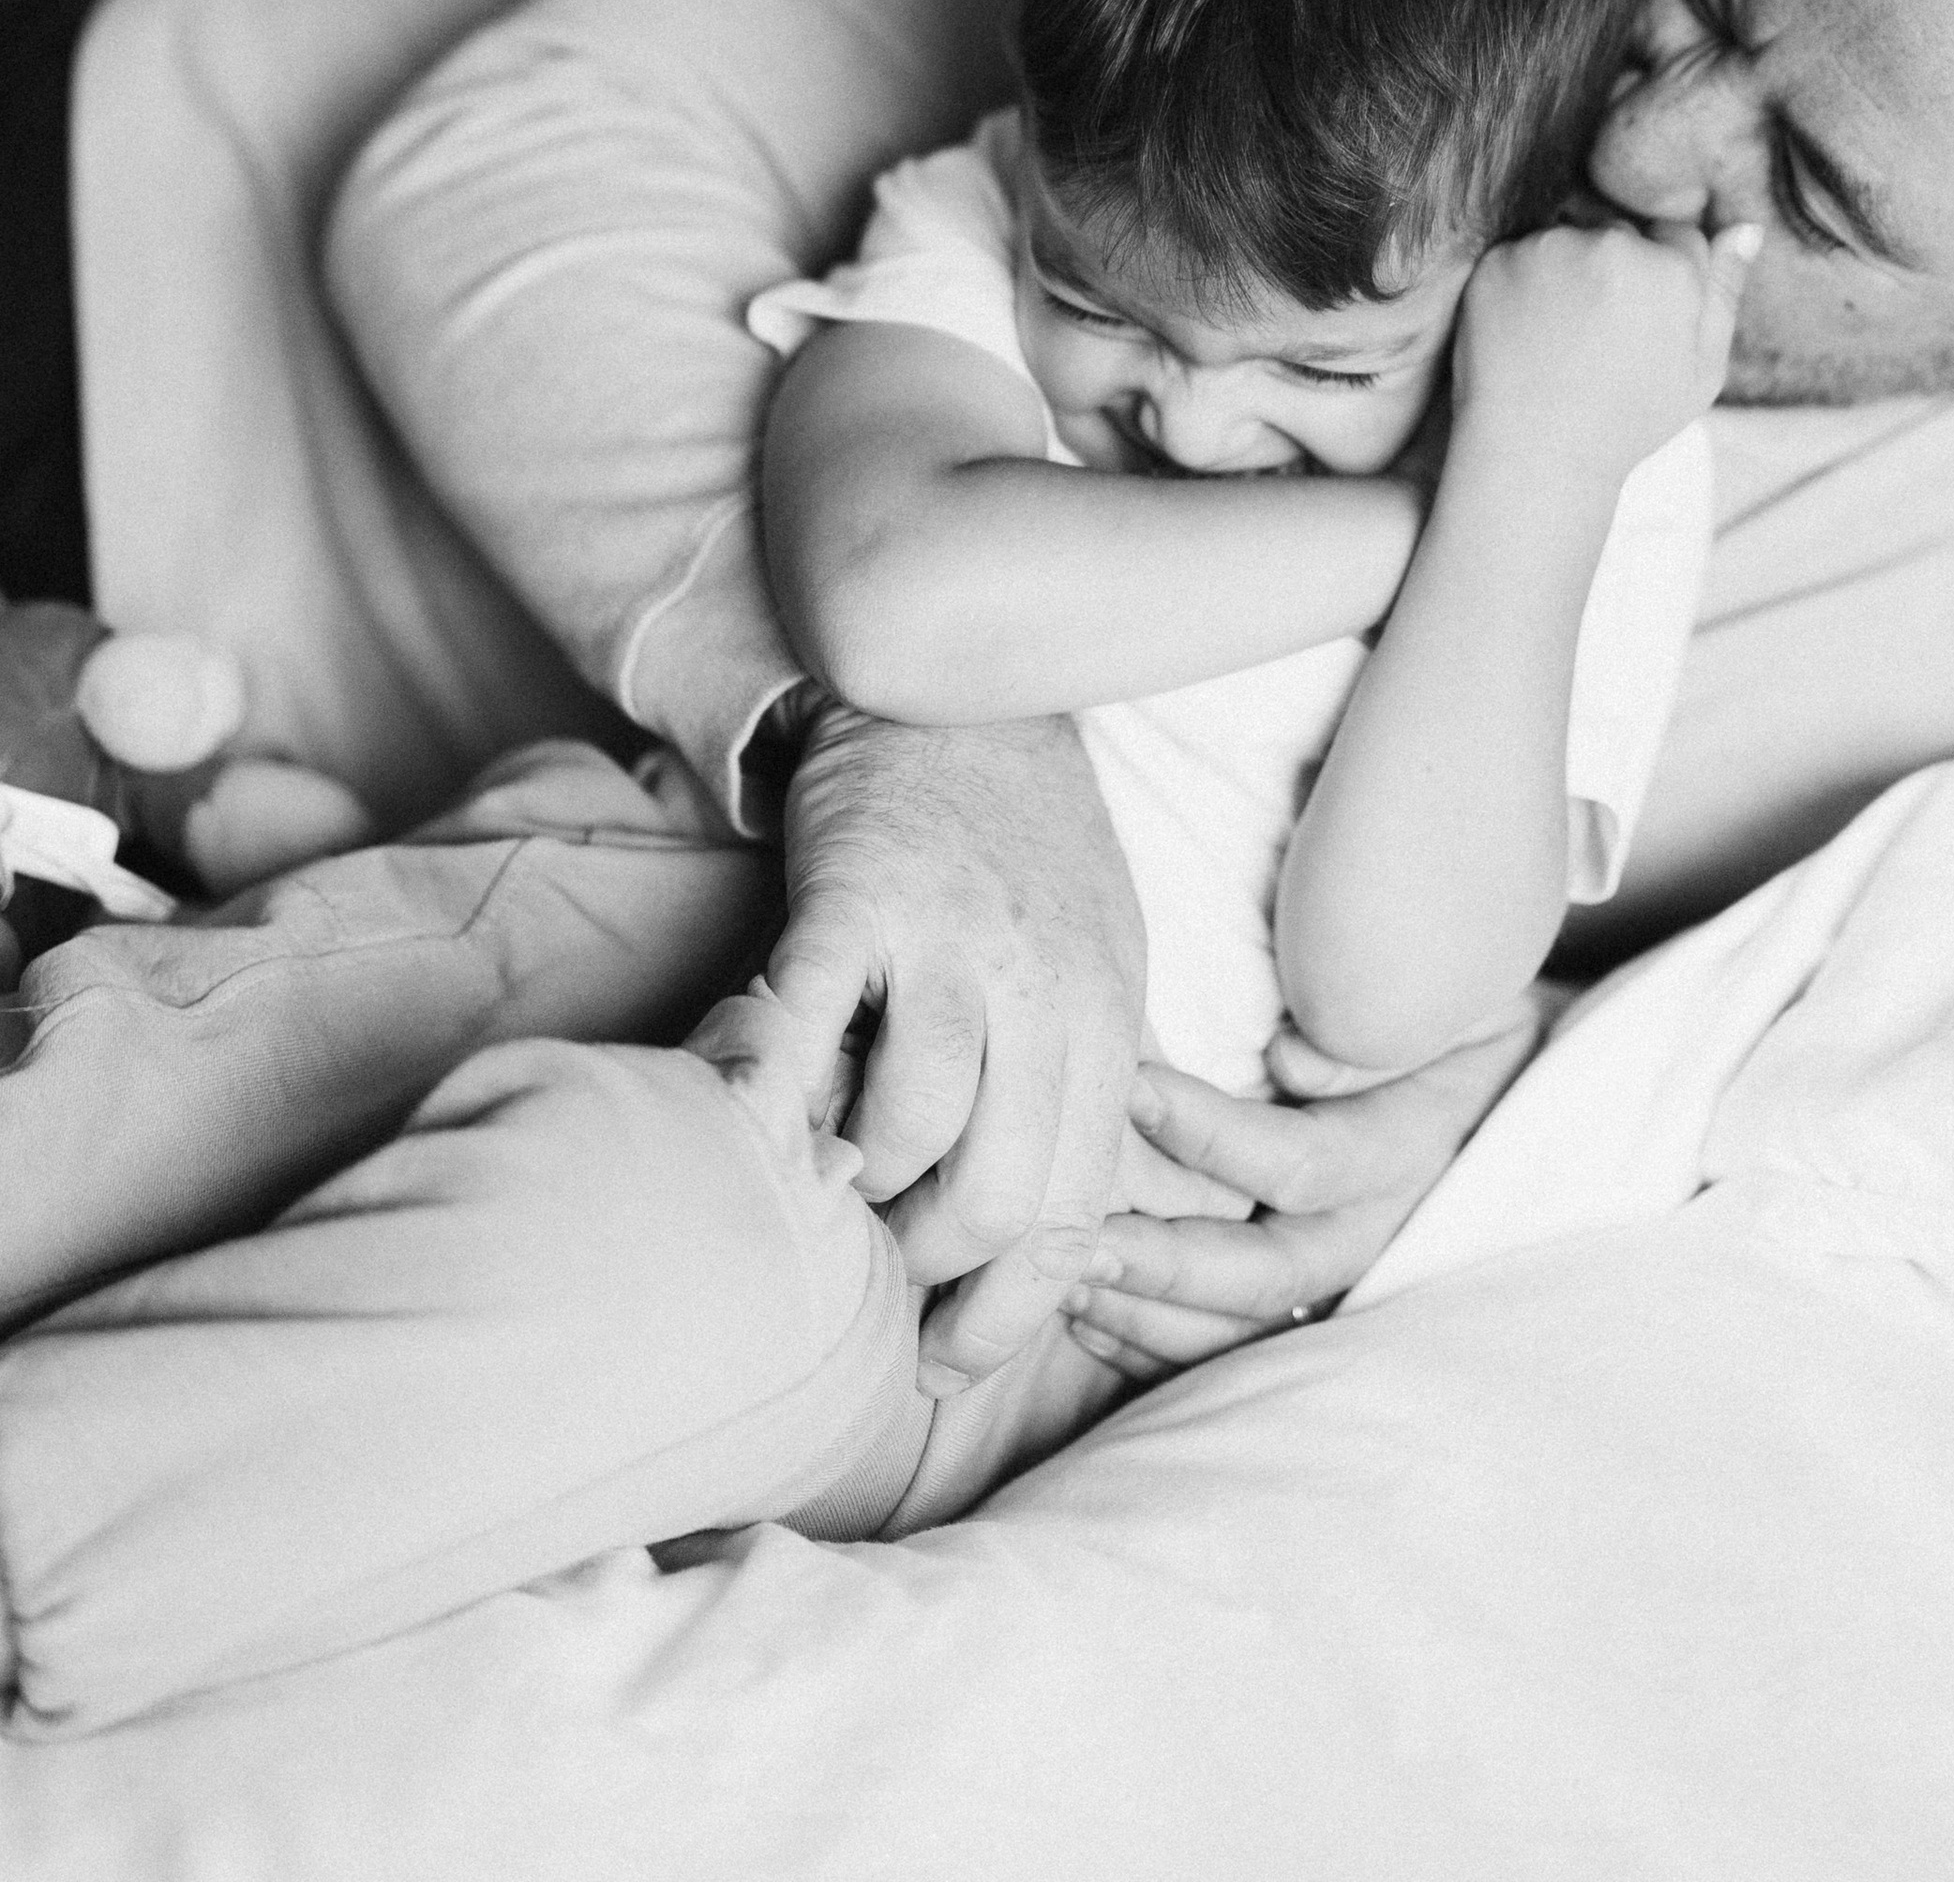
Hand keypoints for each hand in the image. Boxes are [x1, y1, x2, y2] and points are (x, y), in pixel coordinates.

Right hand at [760, 699, 1146, 1391]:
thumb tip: (1042, 1253)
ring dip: (861, 1192)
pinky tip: (750, 1133)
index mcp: (1107, 1018)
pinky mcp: (855, 894)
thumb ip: (1071, 1087)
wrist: (961, 691)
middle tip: (877, 1273)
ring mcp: (949, 939)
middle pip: (1000, 1195)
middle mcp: (1043, 987)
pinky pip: (808, 1020)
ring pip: (916, 1128)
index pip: (1076, 1212)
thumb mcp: (1092, 964)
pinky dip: (773, 1095)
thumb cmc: (1022, 851)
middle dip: (930, 1269)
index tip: (947, 1359)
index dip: (1009, 1313)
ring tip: (831, 1187)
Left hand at [1062, 994, 1547, 1384]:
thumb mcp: (1436, 988)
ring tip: (1060, 1282)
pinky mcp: (1312, 1297)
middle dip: (1161, 1265)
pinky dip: (1156, 1346)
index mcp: (1410, 1142)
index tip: (1128, 1088)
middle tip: (1069, 1239)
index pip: (1303, 1165)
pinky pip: (1235, 1344)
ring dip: (1146, 1316)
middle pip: (1267, 1276)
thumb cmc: (1445, 1000)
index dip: (1210, 1137)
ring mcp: (1347, 1271)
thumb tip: (1292, 1064)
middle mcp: (1381, 1224)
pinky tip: (1086, 1317)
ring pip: (1246, 1329)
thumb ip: (1371, 1022)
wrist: (1505, 1061)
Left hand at [1449, 218, 1757, 489]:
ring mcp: (1550, 248)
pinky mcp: (1500, 259)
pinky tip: (1530, 331)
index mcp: (1671, 269)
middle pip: (1622, 229)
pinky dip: (1525, 281)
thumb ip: (1724, 291)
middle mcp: (1612, 244)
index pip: (1678, 232)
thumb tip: (1747, 227)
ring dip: (1569, 267)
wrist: (1536, 454)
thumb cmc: (1628, 419)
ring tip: (1564, 336)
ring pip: (1570, 236)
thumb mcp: (1702, 369)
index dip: (1662, 275)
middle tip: (1600, 334)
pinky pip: (1522, 252)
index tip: (1642, 320)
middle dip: (1616, 266)